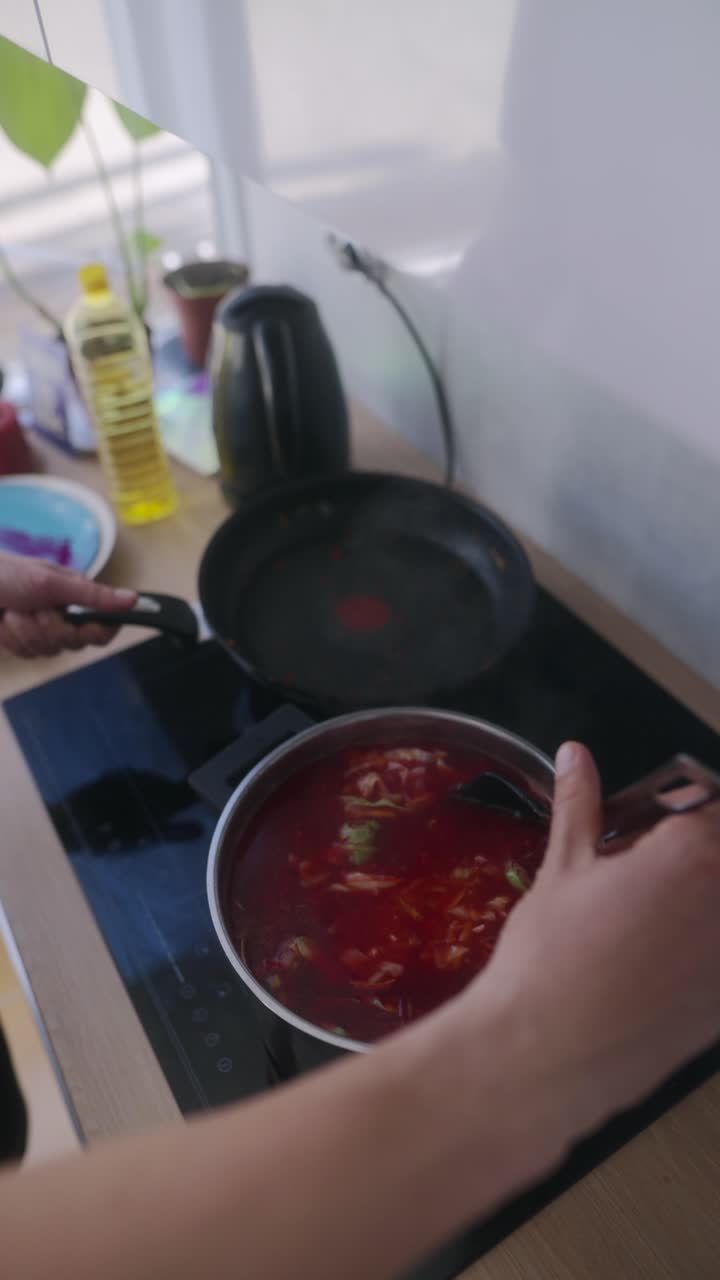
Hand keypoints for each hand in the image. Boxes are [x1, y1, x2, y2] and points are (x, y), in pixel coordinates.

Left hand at [0, 551, 136, 656]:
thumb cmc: (6, 574)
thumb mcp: (52, 582)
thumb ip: (94, 595)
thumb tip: (134, 599)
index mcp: (76, 596)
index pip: (105, 624)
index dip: (99, 631)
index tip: (88, 628)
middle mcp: (64, 614)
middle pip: (77, 642)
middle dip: (52, 628)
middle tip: (37, 609)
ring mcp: (42, 630)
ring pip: (50, 649)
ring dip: (28, 631)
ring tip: (13, 611)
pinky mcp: (23, 642)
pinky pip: (29, 653)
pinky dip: (14, 639)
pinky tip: (4, 622)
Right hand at [460, 742, 719, 1150]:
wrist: (544, 1057)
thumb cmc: (548, 960)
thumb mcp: (562, 870)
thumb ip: (580, 806)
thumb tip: (577, 758)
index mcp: (692, 854)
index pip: (713, 802)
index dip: (685, 809)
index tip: (655, 823)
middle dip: (697, 855)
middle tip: (649, 870)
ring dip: (701, 903)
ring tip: (651, 921)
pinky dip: (704, 951)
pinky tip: (659, 966)